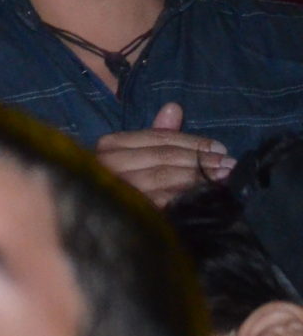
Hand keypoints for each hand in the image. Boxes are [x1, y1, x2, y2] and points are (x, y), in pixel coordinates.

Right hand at [95, 102, 231, 207]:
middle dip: (199, 159)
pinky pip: (161, 199)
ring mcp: (116, 186)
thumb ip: (158, 134)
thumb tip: (174, 107)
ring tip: (224, 177)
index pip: (157, 137)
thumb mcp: (139, 154)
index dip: (192, 141)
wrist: (106, 228)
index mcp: (110, 145)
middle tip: (228, 164)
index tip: (220, 147)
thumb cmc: (125, 184)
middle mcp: (108, 163)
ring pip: (163, 176)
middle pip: (162, 156)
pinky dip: (186, 195)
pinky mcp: (127, 209)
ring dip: (197, 176)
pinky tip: (206, 195)